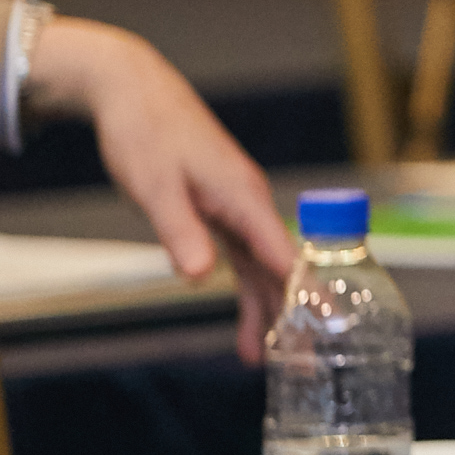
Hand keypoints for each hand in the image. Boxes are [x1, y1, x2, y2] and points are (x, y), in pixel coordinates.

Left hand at [25, 19, 292, 361]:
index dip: (304, 293)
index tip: (321, 329)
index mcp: (243, 197)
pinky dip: (248, 287)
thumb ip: (180, 232)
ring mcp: (237, 207)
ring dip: (265, 308)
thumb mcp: (155, 187)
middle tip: (296, 363)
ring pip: (261, 266)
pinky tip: (246, 314)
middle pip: (279, 268)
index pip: (284, 254)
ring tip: (262, 357)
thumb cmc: (144, 133)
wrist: (132, 90)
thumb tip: (199, 277)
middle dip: (289, 315)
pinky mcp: (220, 208)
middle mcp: (250, 204)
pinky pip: (244, 256)